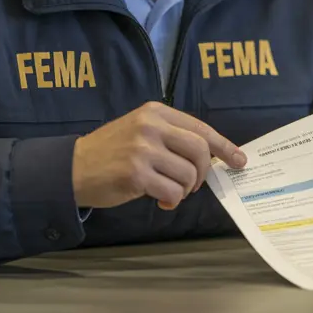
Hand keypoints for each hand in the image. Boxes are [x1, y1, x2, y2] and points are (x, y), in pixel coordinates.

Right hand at [72, 102, 246, 209]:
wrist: (72, 168)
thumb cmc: (112, 152)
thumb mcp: (141, 131)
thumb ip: (172, 137)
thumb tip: (212, 156)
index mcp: (155, 112)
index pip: (201, 128)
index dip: (224, 146)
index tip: (239, 160)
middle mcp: (151, 126)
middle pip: (200, 150)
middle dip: (202, 173)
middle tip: (193, 185)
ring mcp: (143, 149)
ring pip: (188, 174)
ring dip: (185, 190)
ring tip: (171, 192)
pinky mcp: (136, 174)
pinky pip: (172, 191)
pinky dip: (173, 200)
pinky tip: (161, 200)